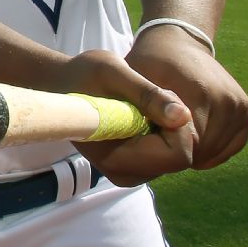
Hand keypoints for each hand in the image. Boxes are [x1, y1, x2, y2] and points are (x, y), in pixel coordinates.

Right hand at [56, 50, 197, 186]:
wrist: (65, 84)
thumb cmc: (84, 74)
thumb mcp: (114, 73)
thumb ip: (148, 94)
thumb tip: (183, 116)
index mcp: (116, 159)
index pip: (176, 156)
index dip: (177, 126)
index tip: (159, 99)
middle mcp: (125, 174)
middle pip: (179, 157)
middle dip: (174, 125)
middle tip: (150, 98)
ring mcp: (131, 172)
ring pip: (176, 155)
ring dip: (168, 126)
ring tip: (141, 104)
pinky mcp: (136, 167)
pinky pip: (169, 152)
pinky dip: (163, 131)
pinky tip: (141, 114)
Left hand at [126, 23, 247, 169]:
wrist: (178, 44)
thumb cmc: (149, 64)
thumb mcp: (136, 77)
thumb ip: (148, 100)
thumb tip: (175, 123)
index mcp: (200, 92)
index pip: (188, 144)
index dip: (166, 149)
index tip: (150, 139)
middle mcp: (226, 99)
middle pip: (203, 149)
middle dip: (181, 152)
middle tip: (160, 139)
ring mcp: (240, 106)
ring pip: (217, 150)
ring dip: (196, 151)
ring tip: (174, 136)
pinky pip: (232, 145)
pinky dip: (213, 148)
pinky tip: (193, 138)